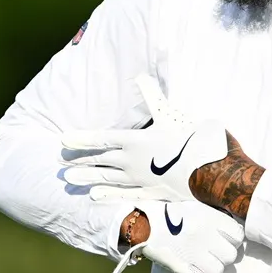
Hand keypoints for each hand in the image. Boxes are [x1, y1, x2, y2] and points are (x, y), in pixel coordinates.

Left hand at [61, 75, 227, 202]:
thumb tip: (140, 76)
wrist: (212, 172)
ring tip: (68, 179)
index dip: (81, 139)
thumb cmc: (192, 140)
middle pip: (99, 160)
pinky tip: (94, 196)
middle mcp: (131, 161)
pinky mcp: (150, 193)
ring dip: (87, 177)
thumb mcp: (171, 114)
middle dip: (79, 160)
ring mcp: (139, 180)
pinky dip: (108, 195)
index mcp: (135, 140)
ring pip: (106, 178)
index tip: (62, 140)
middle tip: (59, 162)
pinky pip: (123, 195)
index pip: (101, 138)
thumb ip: (153, 96)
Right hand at [110, 200, 243, 272]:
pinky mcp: (182, 266)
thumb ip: (215, 219)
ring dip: (215, 269)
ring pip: (218, 270)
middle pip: (230, 255)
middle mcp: (203, 235)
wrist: (145, 225)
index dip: (234, 240)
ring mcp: (192, 252)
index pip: (237, 235)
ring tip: (207, 264)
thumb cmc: (172, 216)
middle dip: (225, 256)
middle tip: (216, 253)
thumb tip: (235, 234)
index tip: (228, 241)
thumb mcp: (196, 209)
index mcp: (208, 218)